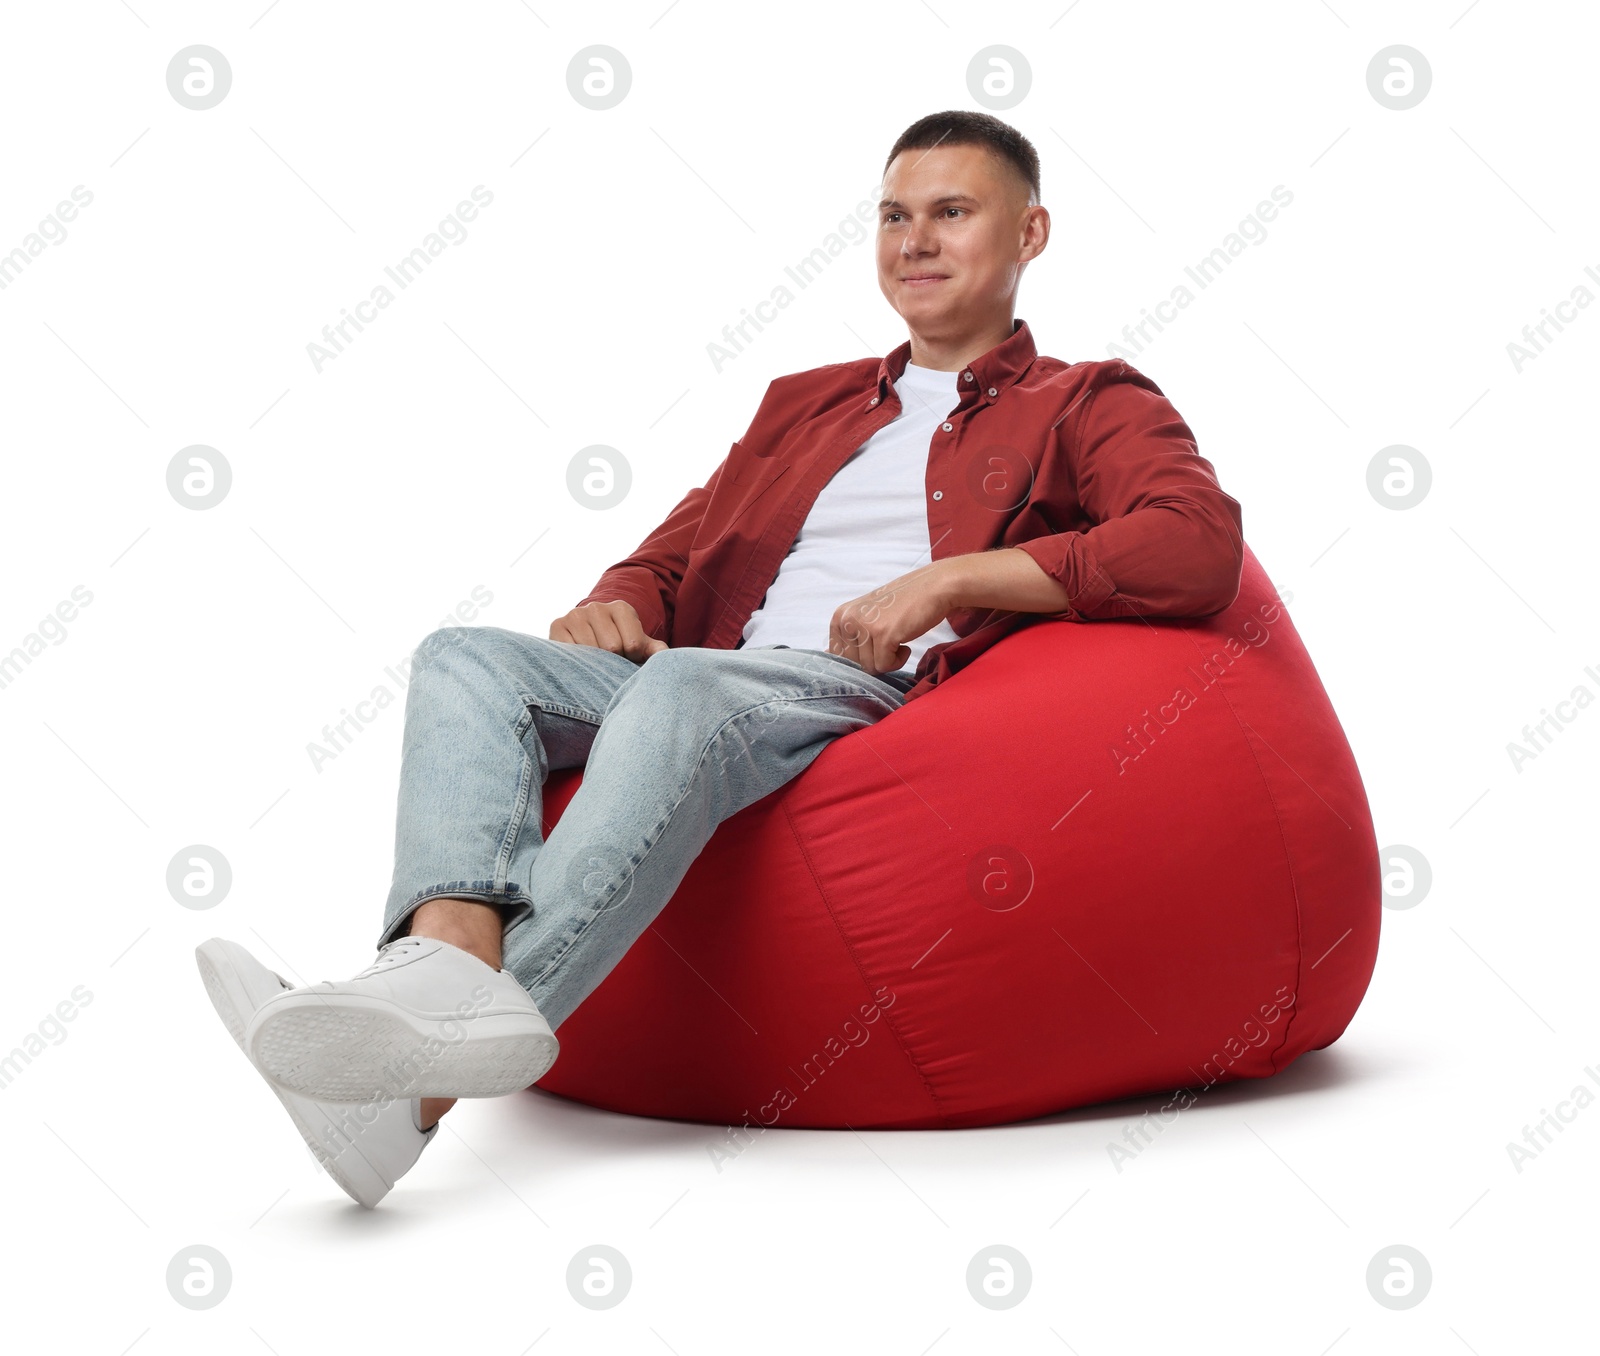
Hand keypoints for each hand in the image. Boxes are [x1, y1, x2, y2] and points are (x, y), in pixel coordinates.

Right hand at [550, 600, 667, 662]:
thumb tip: (663, 656)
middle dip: (613, 661)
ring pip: (589, 651)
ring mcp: (575, 614)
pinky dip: (576, 661)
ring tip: (595, 660)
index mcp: (621, 608)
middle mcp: (597, 607)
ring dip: (594, 663)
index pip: (632, 644)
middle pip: (611, 648)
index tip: (627, 656)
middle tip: (610, 660)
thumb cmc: (620, 644)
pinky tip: (580, 659)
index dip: (632, 658)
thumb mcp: (640, 645)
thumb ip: (655, 650)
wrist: (588, 636)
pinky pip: (569, 651)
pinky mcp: (557, 625)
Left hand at [829, 560, 957, 673]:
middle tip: (889, 642)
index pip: (838, 657)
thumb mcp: (868, 616)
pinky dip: (898, 661)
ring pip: (870, 668)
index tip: (875, 644)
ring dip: (888, 660)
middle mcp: (847, 620)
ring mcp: (864, 627)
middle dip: (874, 660)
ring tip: (898, 640)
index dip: (860, 658)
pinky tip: (905, 645)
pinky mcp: (883, 635)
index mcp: (840, 616)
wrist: (933, 588)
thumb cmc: (903, 604)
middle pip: (854, 665)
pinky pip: (885, 666)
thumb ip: (851, 635)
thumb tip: (837, 660)